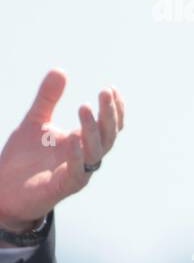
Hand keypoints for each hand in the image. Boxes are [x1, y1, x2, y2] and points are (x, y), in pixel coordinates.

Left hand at [0, 69, 123, 231]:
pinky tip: (73, 140)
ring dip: (92, 129)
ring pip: (96, 151)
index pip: (108, 124)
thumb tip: (61, 70)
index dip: (114, 108)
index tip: (111, 89)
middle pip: (108, 135)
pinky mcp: (64, 187)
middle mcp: (85, 156)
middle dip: (109, 114)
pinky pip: (78, 171)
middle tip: (104, 92)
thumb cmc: (23, 159)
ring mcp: (78, 172)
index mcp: (82, 141)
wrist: (3, 191)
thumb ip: (47, 99)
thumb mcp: (34, 122)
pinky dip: (77, 156)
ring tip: (83, 107)